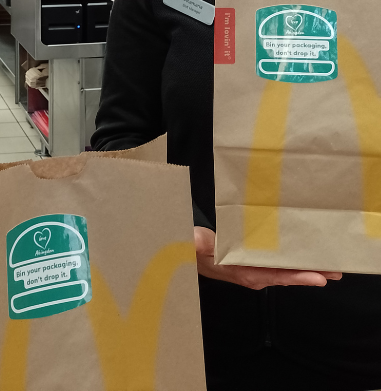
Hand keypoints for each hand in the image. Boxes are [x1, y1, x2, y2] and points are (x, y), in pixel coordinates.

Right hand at [193, 226, 340, 288]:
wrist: (184, 250)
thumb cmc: (190, 247)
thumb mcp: (192, 244)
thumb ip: (198, 244)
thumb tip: (203, 242)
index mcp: (240, 271)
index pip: (273, 276)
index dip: (296, 277)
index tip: (318, 278)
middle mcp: (251, 273)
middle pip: (285, 275)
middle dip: (310, 274)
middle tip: (336, 271)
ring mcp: (252, 268)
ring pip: (284, 270)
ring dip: (305, 267)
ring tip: (328, 265)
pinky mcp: (252, 262)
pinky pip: (277, 263)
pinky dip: (293, 260)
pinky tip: (303, 255)